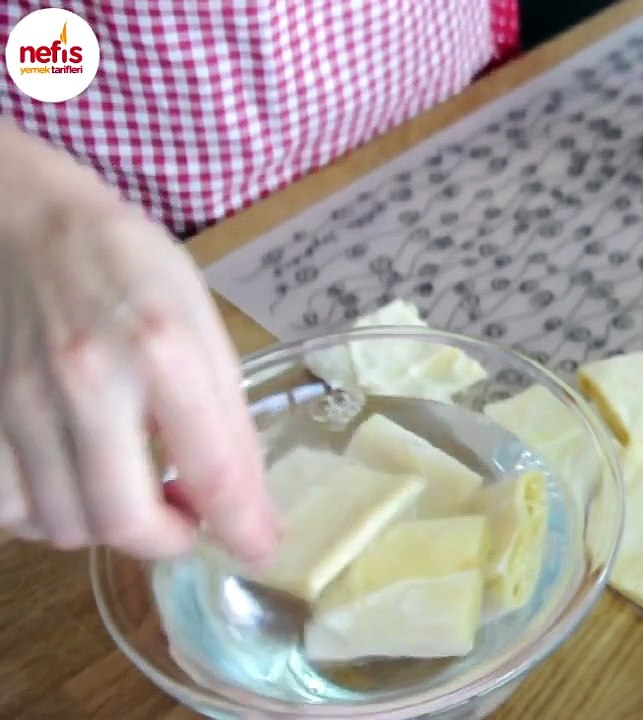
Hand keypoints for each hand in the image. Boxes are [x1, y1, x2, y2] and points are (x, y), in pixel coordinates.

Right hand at [0, 120, 278, 562]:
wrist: (20, 218)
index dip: (244, 528)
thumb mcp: (200, 322)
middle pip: (125, 521)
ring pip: (66, 525)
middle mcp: (87, 383)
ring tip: (133, 489)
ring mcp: (20, 403)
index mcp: (164, 351)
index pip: (214, 471)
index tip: (260, 548)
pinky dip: (48, 513)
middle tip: (188, 520)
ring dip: (111, 525)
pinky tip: (73, 482)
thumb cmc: (125, 264)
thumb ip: (223, 412)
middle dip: (169, 540)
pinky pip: (9, 508)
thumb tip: (244, 502)